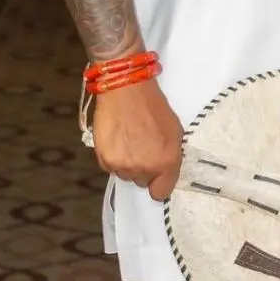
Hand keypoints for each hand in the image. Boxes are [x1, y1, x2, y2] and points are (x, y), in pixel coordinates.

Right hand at [92, 78, 182, 200]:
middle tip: (142, 145)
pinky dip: (113, 157)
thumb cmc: (152, 104)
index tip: (157, 173)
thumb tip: (165, 170)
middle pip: (143, 182)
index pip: (161, 192)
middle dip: (144, 168)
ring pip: (126, 175)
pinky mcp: (105, 160)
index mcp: (166, 161)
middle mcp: (145, 168)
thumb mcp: (174, 129)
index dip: (159, 182)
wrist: (126, 88)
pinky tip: (117, 138)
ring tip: (129, 138)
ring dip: (127, 162)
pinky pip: (111, 167)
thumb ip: (171, 155)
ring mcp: (123, 166)